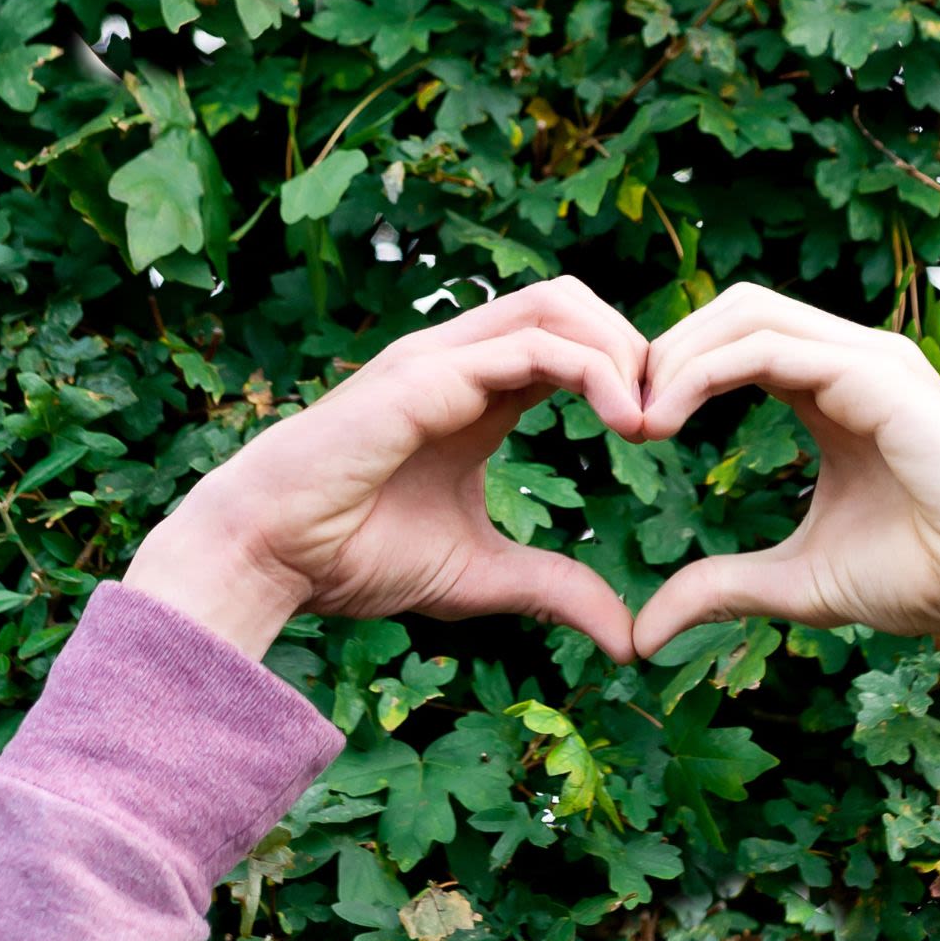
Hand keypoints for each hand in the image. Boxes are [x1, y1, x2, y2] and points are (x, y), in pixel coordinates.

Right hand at [123, 277, 648, 661]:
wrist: (269, 557)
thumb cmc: (353, 556)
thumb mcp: (481, 577)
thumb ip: (554, 590)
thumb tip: (628, 638)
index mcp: (477, 394)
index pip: (570, 343)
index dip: (628, 375)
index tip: (664, 437)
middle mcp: (461, 360)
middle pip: (571, 302)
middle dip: (636, 347)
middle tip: (669, 419)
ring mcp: (442, 358)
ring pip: (558, 303)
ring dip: (623, 350)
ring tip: (651, 420)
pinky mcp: (427, 373)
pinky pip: (532, 344)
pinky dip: (595, 370)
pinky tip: (625, 422)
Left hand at [632, 284, 939, 747]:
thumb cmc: (924, 577)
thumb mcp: (796, 582)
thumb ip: (720, 588)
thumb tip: (642, 633)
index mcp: (831, 390)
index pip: (734, 341)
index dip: (673, 372)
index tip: (628, 432)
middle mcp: (849, 359)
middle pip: (732, 308)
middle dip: (664, 351)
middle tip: (620, 417)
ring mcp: (866, 358)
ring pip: (745, 311)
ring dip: (676, 356)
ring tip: (638, 420)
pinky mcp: (877, 372)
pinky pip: (769, 345)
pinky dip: (706, 370)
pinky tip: (669, 417)